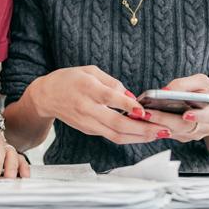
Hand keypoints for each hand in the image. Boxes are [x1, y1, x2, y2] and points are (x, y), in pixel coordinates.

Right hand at [28, 66, 168, 143]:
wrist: (47, 96)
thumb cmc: (69, 80)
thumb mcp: (90, 71)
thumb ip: (112, 83)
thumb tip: (132, 97)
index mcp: (87, 89)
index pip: (109, 98)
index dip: (127, 105)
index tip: (144, 110)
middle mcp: (87, 108)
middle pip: (116, 123)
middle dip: (142, 129)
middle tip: (162, 128)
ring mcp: (88, 123)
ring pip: (116, 135)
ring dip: (140, 137)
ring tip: (159, 134)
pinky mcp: (89, 130)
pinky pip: (112, 136)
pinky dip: (130, 136)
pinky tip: (145, 134)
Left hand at [143, 74, 208, 142]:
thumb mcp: (203, 83)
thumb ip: (186, 84)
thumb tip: (164, 91)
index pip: (207, 116)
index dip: (197, 116)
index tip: (186, 115)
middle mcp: (204, 127)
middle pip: (183, 126)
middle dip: (164, 119)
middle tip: (147, 113)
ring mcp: (192, 135)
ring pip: (173, 132)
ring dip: (155, 124)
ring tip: (140, 115)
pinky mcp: (182, 137)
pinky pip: (167, 134)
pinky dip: (154, 127)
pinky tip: (141, 119)